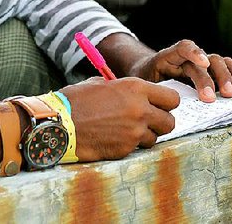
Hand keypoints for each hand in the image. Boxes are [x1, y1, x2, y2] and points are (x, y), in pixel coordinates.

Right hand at [60, 77, 178, 161]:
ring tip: (127, 130)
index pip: (172, 98)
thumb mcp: (101, 84)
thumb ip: (123, 89)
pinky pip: (137, 148)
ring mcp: (134, 132)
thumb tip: (135, 94)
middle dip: (160, 122)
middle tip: (147, 121)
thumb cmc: (76, 100)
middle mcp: (140, 109)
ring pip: (155, 138)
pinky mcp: (125, 149)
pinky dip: (129, 145)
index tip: (158, 105)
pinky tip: (114, 138)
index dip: (166, 103)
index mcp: (135, 88)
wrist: (59, 123)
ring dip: (145, 135)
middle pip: (170, 121)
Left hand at [127, 39, 231, 102]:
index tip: (203, 63)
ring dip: (226, 77)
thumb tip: (165, 108)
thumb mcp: (145, 86)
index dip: (194, 52)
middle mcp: (188, 58)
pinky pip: (226, 67)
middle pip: (202, 61)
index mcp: (168, 58)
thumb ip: (156, 92)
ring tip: (230, 93)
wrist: (148, 75)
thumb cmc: (147, 82)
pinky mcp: (211, 70)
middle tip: (210, 98)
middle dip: (208, 79)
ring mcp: (201, 62)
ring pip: (218, 62)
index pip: (183, 48)